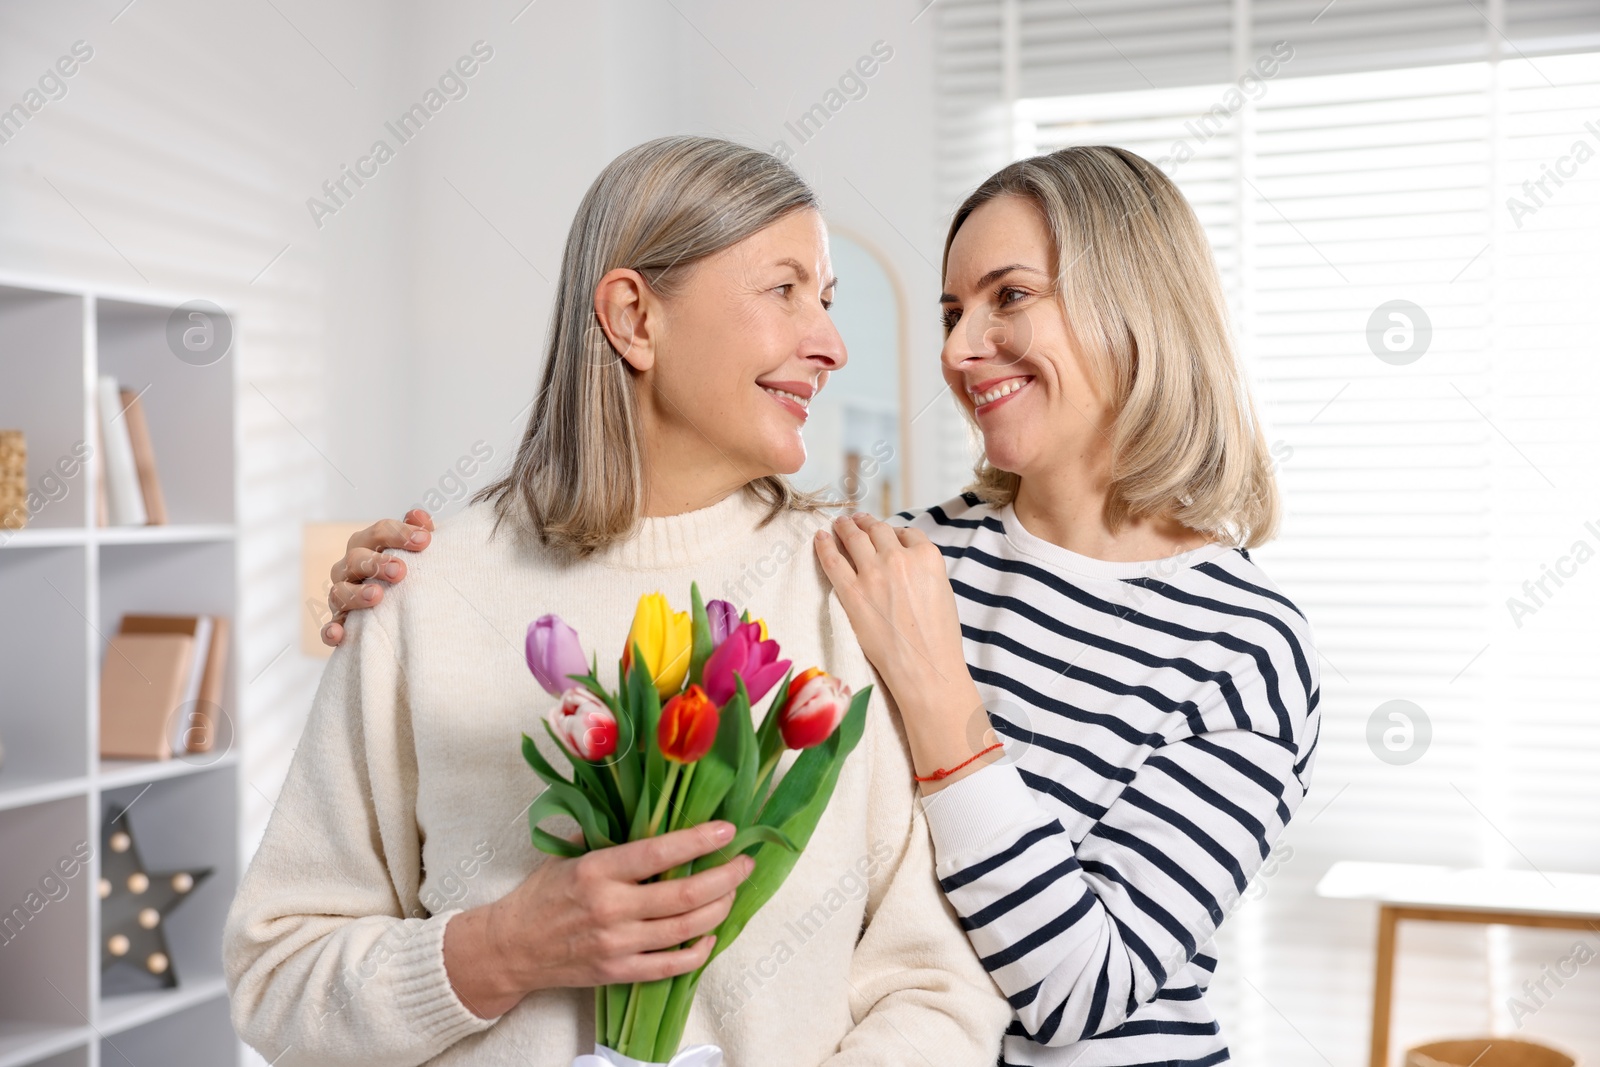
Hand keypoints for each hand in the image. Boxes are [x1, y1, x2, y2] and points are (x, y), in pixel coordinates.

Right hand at [322, 509, 434, 646]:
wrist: (395, 605)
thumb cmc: (404, 570)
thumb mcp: (414, 550)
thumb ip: (418, 531)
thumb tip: (419, 517)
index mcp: (368, 545)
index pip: (379, 532)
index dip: (400, 534)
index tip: (425, 540)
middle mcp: (350, 567)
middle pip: (356, 559)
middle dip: (376, 563)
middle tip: (400, 571)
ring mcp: (342, 594)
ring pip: (339, 591)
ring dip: (356, 594)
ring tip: (377, 596)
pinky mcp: (339, 621)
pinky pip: (330, 626)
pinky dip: (331, 629)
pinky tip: (338, 634)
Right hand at [442, 821, 754, 1018]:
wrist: (510, 948)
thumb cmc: (541, 895)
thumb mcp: (568, 855)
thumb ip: (607, 835)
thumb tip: (649, 810)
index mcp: (597, 871)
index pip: (658, 853)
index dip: (698, 841)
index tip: (726, 829)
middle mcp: (609, 909)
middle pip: (683, 896)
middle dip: (724, 877)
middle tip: (744, 863)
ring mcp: (615, 945)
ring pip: (684, 930)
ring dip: (718, 910)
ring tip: (733, 892)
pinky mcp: (617, 973)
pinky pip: (669, 966)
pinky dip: (697, 952)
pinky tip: (710, 935)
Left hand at [814, 512, 999, 790]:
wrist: (926, 668)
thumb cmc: (939, 638)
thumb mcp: (943, 592)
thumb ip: (924, 570)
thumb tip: (906, 563)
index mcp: (927, 556)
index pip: (907, 532)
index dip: (894, 532)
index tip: (885, 534)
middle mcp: (899, 557)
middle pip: (878, 529)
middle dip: (866, 523)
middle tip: (856, 520)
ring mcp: (873, 573)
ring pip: (855, 537)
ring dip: (845, 527)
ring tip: (839, 524)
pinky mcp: (851, 592)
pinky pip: (832, 559)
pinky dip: (825, 544)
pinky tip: (820, 537)